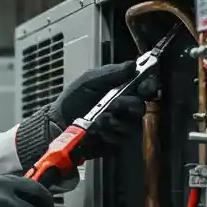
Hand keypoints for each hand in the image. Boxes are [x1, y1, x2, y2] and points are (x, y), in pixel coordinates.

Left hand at [15, 61, 157, 166]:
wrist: (58, 124)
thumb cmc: (73, 100)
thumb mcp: (89, 81)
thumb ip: (111, 72)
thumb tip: (134, 64)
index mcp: (121, 89)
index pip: (144, 86)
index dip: (148, 85)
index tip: (145, 87)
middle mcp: (125, 108)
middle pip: (141, 106)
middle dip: (127, 104)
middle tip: (114, 103)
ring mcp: (122, 126)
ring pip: (132, 123)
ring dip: (114, 120)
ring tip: (99, 119)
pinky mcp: (117, 142)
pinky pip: (122, 138)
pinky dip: (108, 133)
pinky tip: (97, 130)